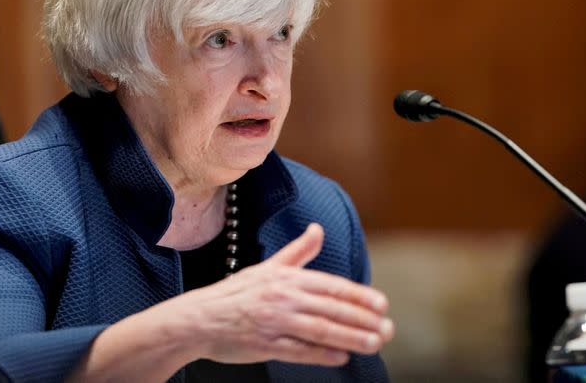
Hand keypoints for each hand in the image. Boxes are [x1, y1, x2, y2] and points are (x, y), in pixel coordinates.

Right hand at [170, 223, 393, 366]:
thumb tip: (318, 229)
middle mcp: (282, 297)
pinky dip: (322, 354)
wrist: (198, 318)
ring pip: (320, 330)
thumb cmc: (235, 293)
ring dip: (351, 337)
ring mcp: (274, 322)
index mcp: (284, 277)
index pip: (330, 285)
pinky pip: (299, 350)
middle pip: (330, 308)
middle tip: (387, 328)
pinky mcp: (265, 344)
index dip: (358, 295)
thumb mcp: (267, 268)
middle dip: (363, 319)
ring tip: (374, 344)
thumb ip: (297, 252)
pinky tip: (342, 357)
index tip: (382, 304)